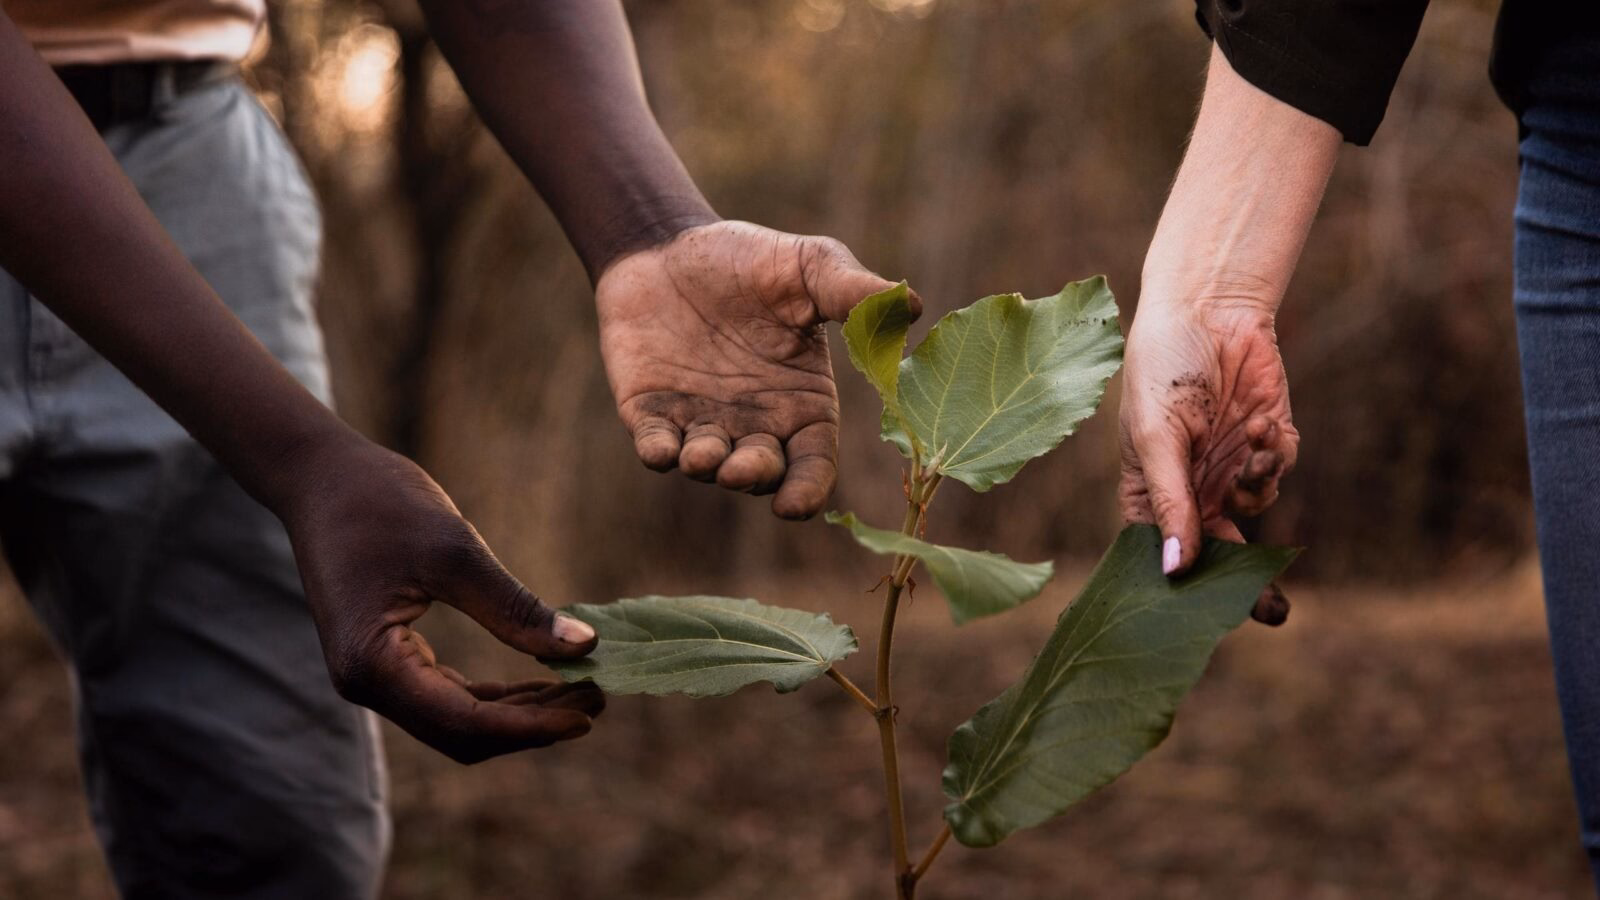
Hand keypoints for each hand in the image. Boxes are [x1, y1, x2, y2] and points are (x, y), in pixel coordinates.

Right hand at [280, 438, 604, 762]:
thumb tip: (586, 647)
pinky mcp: (386, 661)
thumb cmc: (381, 503)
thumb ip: (516, 607)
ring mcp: (374, 677)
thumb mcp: (456, 551)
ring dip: (520, 712)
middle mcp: (367, 684)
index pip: (466, 722)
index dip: (532, 725)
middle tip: (599, 697)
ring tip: (582, 688)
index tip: (589, 711)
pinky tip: (543, 678)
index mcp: (373, 665)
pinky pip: (448, 696)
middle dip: (533, 723)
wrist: (320, 477)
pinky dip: (497, 694)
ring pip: (458, 721)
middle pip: (464, 734)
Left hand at [596, 220, 914, 518]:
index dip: (806, 490)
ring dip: (706, 467)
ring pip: (708, 466)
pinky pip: (656, 446)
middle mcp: (755, 422)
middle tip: (739, 469)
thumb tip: (912, 303)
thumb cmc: (747, 259)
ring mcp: (702, 421)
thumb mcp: (807, 266)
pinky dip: (659, 454)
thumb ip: (851, 290)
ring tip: (702, 454)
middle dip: (752, 477)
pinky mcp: (651, 413)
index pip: (813, 463)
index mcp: (802, 401)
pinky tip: (660, 450)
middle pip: (761, 473)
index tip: (793, 506)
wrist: (668, 245)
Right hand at [1118, 296, 1297, 623]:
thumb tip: (1175, 569)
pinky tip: (1259, 420)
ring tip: (1251, 442)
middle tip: (1274, 611)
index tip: (1206, 618)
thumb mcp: (1157, 436)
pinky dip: (1274, 451)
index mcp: (1150, 492)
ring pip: (1256, 507)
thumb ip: (1171, 502)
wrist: (1209, 309)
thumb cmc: (1162, 368)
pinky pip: (1278, 468)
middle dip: (1249, 582)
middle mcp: (1191, 488)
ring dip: (1259, 481)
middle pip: (1221, 552)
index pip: (1166, 555)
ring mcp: (1229, 466)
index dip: (1185, 587)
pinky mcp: (1265, 441)